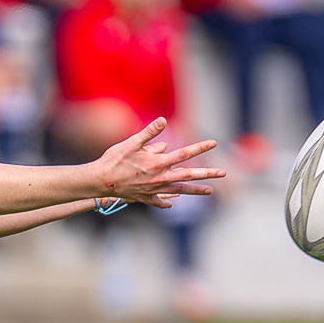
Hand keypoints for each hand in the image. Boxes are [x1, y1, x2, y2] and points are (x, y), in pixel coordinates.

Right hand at [92, 118, 225, 207]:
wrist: (100, 181)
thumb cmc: (114, 160)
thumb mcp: (131, 142)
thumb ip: (149, 132)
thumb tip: (164, 120)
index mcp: (159, 163)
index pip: (184, 154)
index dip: (200, 147)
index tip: (213, 143)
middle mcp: (160, 178)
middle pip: (188, 175)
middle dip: (207, 173)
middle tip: (223, 172)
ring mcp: (153, 190)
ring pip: (179, 190)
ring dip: (195, 191)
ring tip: (210, 191)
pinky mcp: (144, 198)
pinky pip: (159, 200)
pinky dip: (166, 201)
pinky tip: (171, 202)